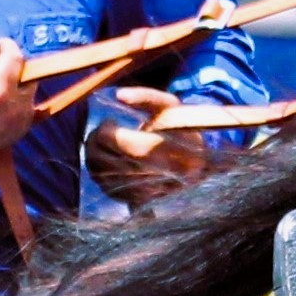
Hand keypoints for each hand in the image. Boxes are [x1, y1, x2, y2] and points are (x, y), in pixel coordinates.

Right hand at [0, 36, 42, 160]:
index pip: (16, 55)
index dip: (5, 47)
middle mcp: (16, 105)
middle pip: (26, 72)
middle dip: (11, 65)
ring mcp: (21, 120)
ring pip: (28, 89)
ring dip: (15, 83)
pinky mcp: (22, 130)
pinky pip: (27, 107)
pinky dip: (16, 100)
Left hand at [87, 84, 217, 203]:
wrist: (201, 167)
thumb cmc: (181, 130)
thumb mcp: (170, 107)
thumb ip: (145, 96)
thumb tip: (118, 95)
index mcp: (158, 148)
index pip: (113, 139)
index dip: (105, 128)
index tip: (112, 122)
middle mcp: (148, 174)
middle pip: (101, 157)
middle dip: (95, 141)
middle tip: (105, 132)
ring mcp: (140, 191)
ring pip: (98, 172)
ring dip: (94, 155)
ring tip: (106, 145)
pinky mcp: (135, 201)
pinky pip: (103, 185)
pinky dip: (100, 171)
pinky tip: (111, 160)